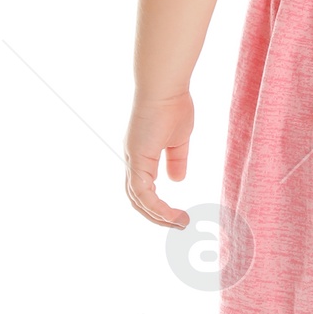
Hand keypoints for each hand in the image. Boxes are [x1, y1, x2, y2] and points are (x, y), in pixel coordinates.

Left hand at [125, 91, 194, 226]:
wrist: (165, 88)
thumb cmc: (173, 106)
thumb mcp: (179, 139)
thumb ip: (177, 160)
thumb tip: (177, 180)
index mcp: (141, 155)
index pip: (143, 188)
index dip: (158, 204)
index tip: (178, 213)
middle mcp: (132, 160)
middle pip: (137, 199)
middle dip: (157, 216)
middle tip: (178, 225)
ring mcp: (132, 160)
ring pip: (138, 200)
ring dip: (158, 216)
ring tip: (180, 224)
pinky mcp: (137, 159)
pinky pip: (142, 193)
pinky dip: (156, 207)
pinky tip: (172, 213)